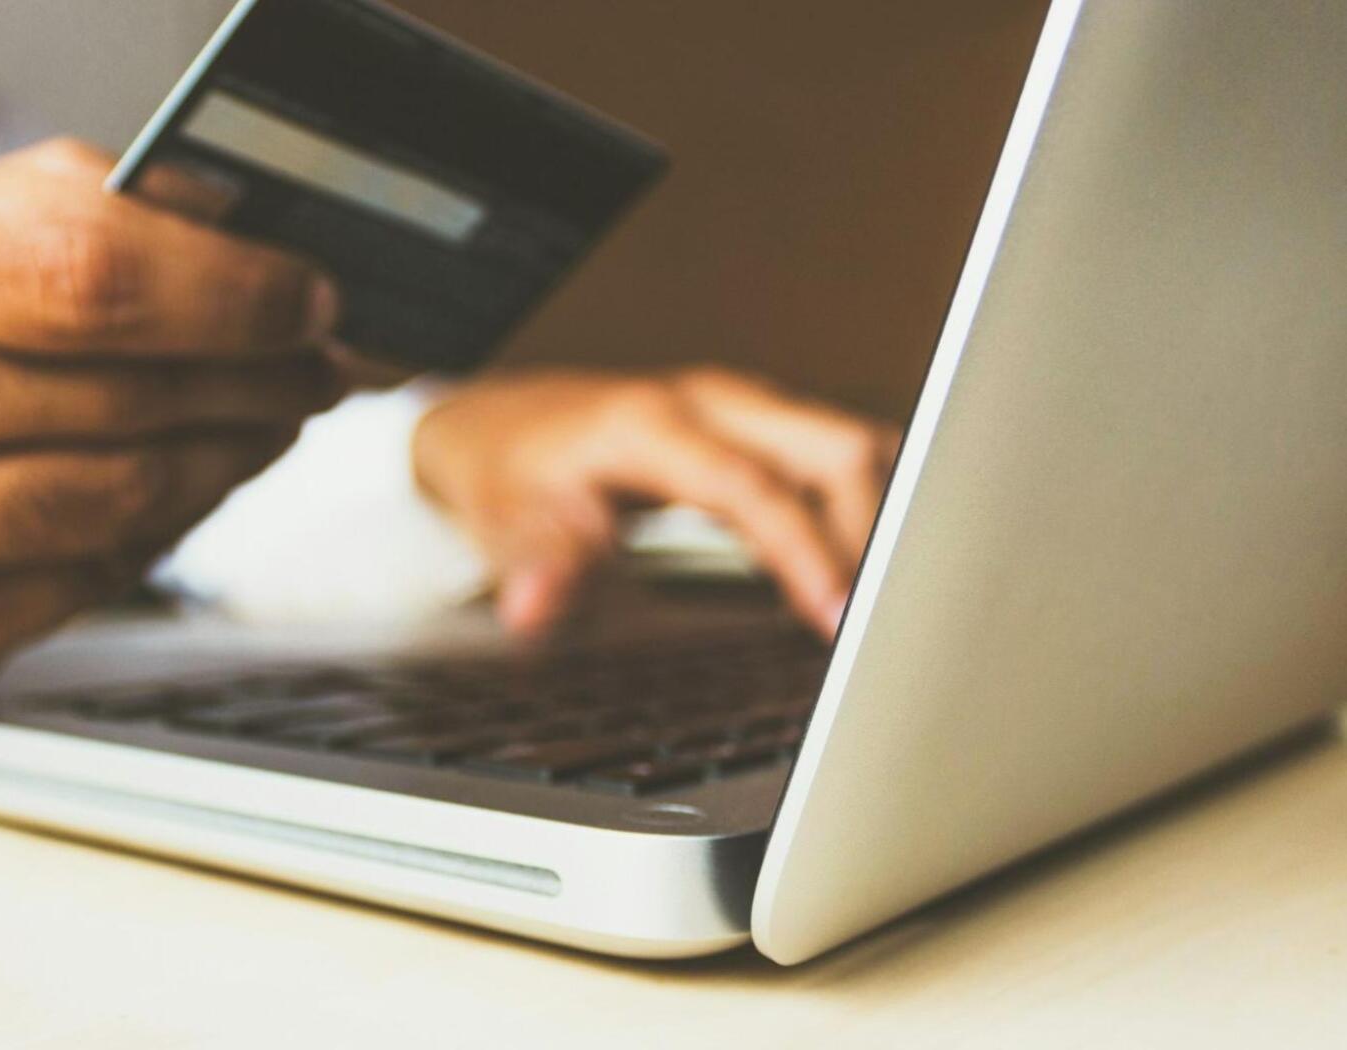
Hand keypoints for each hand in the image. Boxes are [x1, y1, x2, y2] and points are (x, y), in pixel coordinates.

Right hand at [0, 139, 341, 706]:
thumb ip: (24, 214)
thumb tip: (227, 224)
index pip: (79, 266)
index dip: (229, 283)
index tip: (306, 290)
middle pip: (117, 384)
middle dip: (255, 370)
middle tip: (317, 359)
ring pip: (120, 494)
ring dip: (226, 455)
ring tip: (265, 419)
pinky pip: (84, 580)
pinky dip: (155, 532)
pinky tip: (177, 492)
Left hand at [412, 367, 899, 637]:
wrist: (498, 423)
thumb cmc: (507, 472)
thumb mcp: (505, 521)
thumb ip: (536, 563)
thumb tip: (532, 609)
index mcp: (653, 423)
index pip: (755, 487)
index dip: (805, 552)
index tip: (839, 617)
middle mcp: (711, 402)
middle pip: (835, 448)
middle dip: (875, 532)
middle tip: (888, 622)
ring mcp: (742, 408)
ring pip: (851, 445)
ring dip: (885, 517)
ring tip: (898, 603)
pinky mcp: (758, 426)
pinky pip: (838, 458)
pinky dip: (868, 508)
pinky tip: (873, 568)